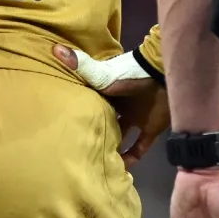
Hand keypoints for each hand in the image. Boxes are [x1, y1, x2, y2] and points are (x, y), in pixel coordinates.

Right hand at [53, 44, 169, 167]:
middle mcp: (120, 108)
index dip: (80, 120)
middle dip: (95, 137)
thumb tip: (54, 48)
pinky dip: (133, 158)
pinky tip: (122, 170)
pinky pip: (140, 147)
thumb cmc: (130, 74)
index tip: (66, 134)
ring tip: (97, 167)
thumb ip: (80, 65)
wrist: (164, 74)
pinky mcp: (152, 128)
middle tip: (80, 156)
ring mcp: (137, 118)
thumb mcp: (101, 74)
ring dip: (113, 151)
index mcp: (106, 96)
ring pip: (121, 138)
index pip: (90, 110)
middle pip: (105, 125)